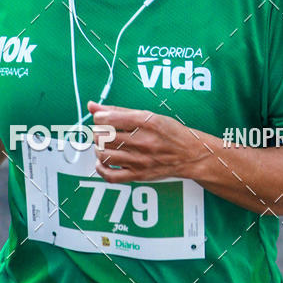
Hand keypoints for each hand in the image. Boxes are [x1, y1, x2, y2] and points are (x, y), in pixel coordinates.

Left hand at [88, 101, 208, 182]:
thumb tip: (93, 106)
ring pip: (104, 154)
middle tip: (103, 131)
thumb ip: (119, 111)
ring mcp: (140, 160)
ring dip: (98, 148)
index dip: (99, 118)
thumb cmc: (170, 133)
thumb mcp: (149, 115)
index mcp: (146, 122)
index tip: (101, 118)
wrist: (190, 155)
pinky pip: (111, 176)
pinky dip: (101, 168)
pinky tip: (103, 160)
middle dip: (98, 132)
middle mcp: (143, 141)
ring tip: (103, 144)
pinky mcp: (138, 175)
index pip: (110, 118)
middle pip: (104, 137)